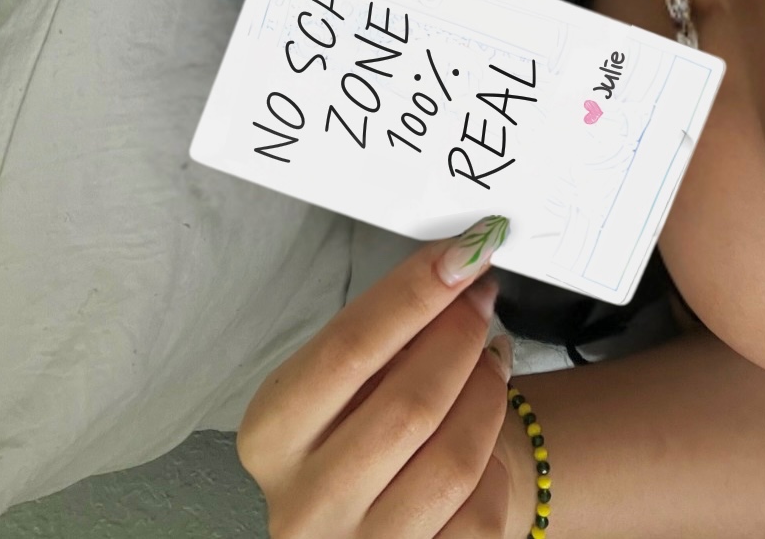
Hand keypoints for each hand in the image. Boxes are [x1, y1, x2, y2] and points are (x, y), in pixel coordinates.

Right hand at [237, 215, 516, 538]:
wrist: (383, 522)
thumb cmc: (368, 431)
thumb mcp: (348, 382)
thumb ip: (384, 332)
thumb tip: (455, 264)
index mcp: (270, 435)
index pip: (345, 350)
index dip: (413, 294)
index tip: (462, 253)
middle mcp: (302, 503)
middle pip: (407, 404)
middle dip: (459, 337)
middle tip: (481, 297)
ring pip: (453, 459)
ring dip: (485, 394)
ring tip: (487, 360)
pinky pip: (478, 510)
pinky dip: (494, 459)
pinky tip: (484, 431)